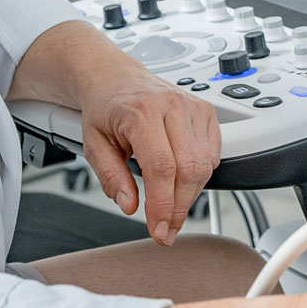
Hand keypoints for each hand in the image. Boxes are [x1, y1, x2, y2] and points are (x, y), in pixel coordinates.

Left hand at [79, 67, 221, 244]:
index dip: (163, 204)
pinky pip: (213, 154)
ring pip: (204, 165)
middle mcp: (172, 106)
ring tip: (172, 208)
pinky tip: (182, 181)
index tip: (158, 229)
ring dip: (190, 195)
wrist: (116, 77)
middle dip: (179, 207)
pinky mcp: (206, 110)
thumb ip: (111, 177)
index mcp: (142, 112)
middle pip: (189, 169)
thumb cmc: (105, 108)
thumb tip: (130, 205)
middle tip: (167, 229)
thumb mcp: (93, 144)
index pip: (162, 167)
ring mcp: (193, 106)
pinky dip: (201, 175)